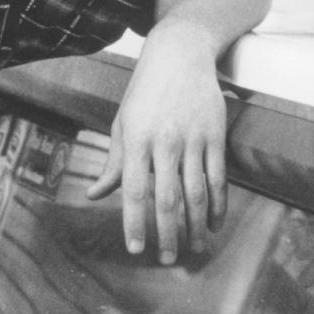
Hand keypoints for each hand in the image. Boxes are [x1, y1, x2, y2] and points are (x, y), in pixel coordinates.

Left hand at [85, 23, 228, 265]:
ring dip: (195, 226)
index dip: (134, 223)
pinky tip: (214, 223)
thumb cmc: (145, 90)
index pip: (133, 191)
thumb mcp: (123, 122)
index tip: (135, 249)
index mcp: (136, 140)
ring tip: (193, 250)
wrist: (180, 53)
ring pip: (197, 193)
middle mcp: (165, 141)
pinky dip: (218, 204)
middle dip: (167, 234)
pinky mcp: (215, 135)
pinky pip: (219, 177)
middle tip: (166, 260)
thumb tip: (95, 195)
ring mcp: (193, 139)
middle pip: (168, 199)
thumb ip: (114, 162)